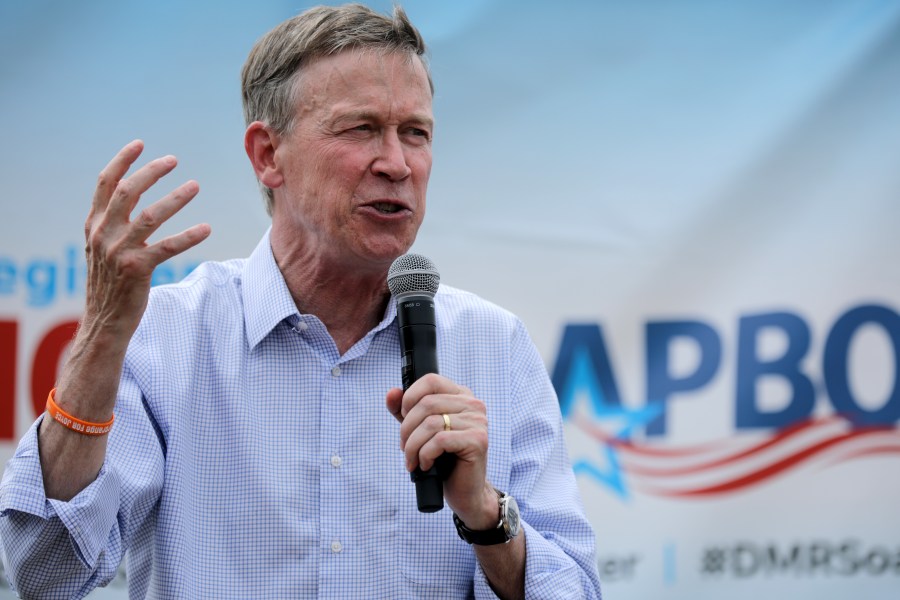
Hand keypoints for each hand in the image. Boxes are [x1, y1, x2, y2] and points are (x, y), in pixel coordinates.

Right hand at [82, 140, 209, 336]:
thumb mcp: (102, 248)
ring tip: (195, 185)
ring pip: (150, 215)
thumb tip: (128, 189)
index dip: (122, 161)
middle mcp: (103, 234)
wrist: (104, 321)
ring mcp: (118, 251)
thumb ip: (111, 221)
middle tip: (173, 160)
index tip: (140, 144)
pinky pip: (167, 247)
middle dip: (151, 171)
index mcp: (94, 225)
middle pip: (128, 191)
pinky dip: (189, 236)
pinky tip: (206, 228)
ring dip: (176, 198)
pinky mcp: (136, 269)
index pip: (105, 184)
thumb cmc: (109, 283)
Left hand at [386, 374, 498, 528]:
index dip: (410, 398)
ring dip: (413, 446)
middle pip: (426, 404)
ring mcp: (478, 422)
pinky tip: (426, 465)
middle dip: (407, 429)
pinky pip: (439, 441)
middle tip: (404, 448)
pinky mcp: (478, 440)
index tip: (404, 418)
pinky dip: (425, 455)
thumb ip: (405, 411)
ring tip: (412, 460)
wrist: (465, 491)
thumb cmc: (443, 459)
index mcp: (461, 396)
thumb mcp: (419, 431)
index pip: (431, 380)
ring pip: (430, 423)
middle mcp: (473, 404)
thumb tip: (391, 393)